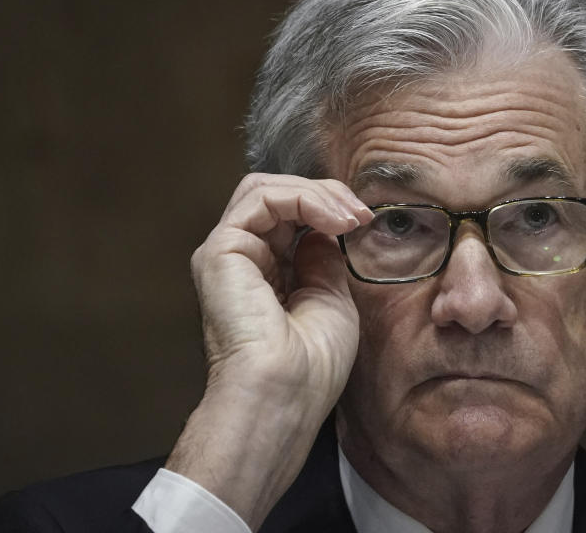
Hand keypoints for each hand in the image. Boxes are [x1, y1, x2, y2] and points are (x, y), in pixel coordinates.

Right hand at [193, 173, 370, 402]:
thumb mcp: (331, 297)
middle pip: (276, 197)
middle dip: (323, 195)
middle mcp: (241, 260)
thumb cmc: (310, 366)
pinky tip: (332, 220)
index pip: (289, 217)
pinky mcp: (220, 250)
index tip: (364, 222)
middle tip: (359, 212)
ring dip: (314, 194)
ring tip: (348, 215)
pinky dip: (301, 199)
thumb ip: (324, 259)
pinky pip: (260, 198)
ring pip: (265, 190)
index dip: (328, 209)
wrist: (284, 394)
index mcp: (264, 273)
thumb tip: (327, 228)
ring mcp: (227, 253)